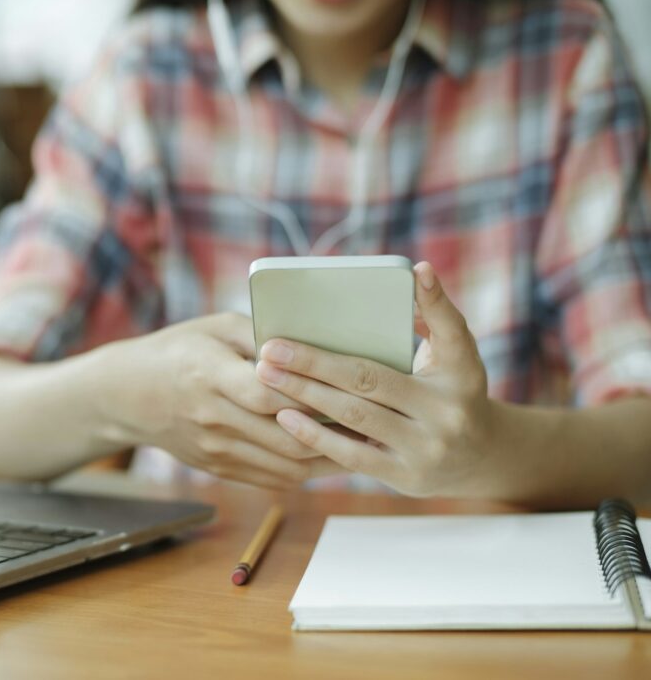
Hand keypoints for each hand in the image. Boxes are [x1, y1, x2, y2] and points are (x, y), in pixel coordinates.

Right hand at [96, 313, 346, 487]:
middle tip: (375, 422)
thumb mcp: (214, 327)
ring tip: (364, 442)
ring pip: (285, 464)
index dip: (311, 394)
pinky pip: (272, 477)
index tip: (354, 389)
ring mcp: (214, 448)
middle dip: (334, 432)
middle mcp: (211, 417)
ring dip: (328, 457)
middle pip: (285, 435)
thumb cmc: (177, 350)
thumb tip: (314, 343)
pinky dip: (307, 469)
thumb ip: (261, 334)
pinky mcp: (218, 467)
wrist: (127, 395)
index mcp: (208, 375)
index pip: (268, 392)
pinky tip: (333, 456)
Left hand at [254, 262, 496, 496]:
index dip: (435, 302)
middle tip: (271, 348)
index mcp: (463, 373)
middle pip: (370, 379)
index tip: (415, 270)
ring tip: (267, 375)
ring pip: (355, 415)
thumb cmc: (452, 393)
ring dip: (306, 393)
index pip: (451, 332)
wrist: (479, 459)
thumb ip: (436, 320)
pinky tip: (284, 416)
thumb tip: (416, 274)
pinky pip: (352, 454)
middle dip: (315, 362)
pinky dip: (316, 434)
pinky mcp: (406, 476)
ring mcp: (427, 448)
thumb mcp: (456, 358)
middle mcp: (447, 411)